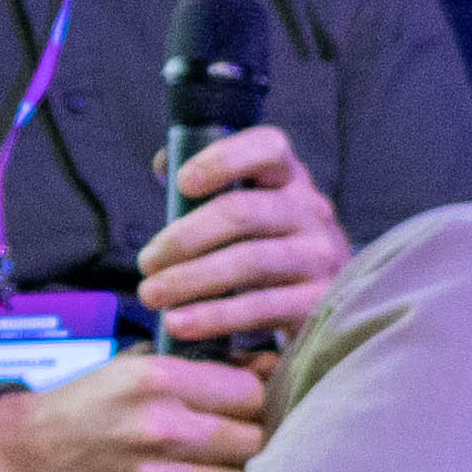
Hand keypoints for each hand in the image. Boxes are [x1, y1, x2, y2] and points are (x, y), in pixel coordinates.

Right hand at [0, 346, 270, 471]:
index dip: (254, 400)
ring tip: (222, 470)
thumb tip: (271, 370)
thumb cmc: (84, 407)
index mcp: (158, 380)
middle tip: (238, 440)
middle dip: (252, 439)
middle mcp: (162, 429)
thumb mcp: (132, 367)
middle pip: (255, 440)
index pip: (252, 394)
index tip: (242, 407)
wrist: (21, 458)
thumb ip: (199, 368)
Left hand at [134, 125, 346, 351]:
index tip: (182, 183)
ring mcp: (320, 256)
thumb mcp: (248, 210)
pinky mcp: (319, 302)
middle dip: (184, 238)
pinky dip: (212, 316)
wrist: (324, 304)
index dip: (222, 160)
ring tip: (151, 295)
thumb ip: (209, 186)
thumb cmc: (267, 248)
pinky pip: (259, 307)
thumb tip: (163, 166)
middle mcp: (312, 211)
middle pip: (242, 212)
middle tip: (146, 262)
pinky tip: (179, 323)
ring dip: (188, 279)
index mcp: (290, 179)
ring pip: (247, 262)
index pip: (267, 148)